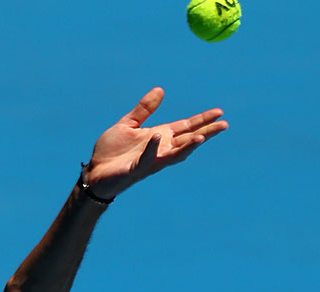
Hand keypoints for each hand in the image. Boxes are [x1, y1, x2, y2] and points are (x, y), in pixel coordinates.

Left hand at [82, 87, 227, 199]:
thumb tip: (160, 90)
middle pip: (188, 140)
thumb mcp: (128, 125)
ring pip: (174, 154)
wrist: (95, 172)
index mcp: (159, 137)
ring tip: (202, 137)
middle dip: (206, 133)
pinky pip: (146, 158)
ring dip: (188, 146)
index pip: (186, 127)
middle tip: (224, 125)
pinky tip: (159, 136)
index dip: (202, 120)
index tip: (219, 112)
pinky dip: (152, 148)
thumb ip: (144, 109)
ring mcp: (150, 160)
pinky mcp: (136, 169)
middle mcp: (160, 149)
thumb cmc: (112, 152)